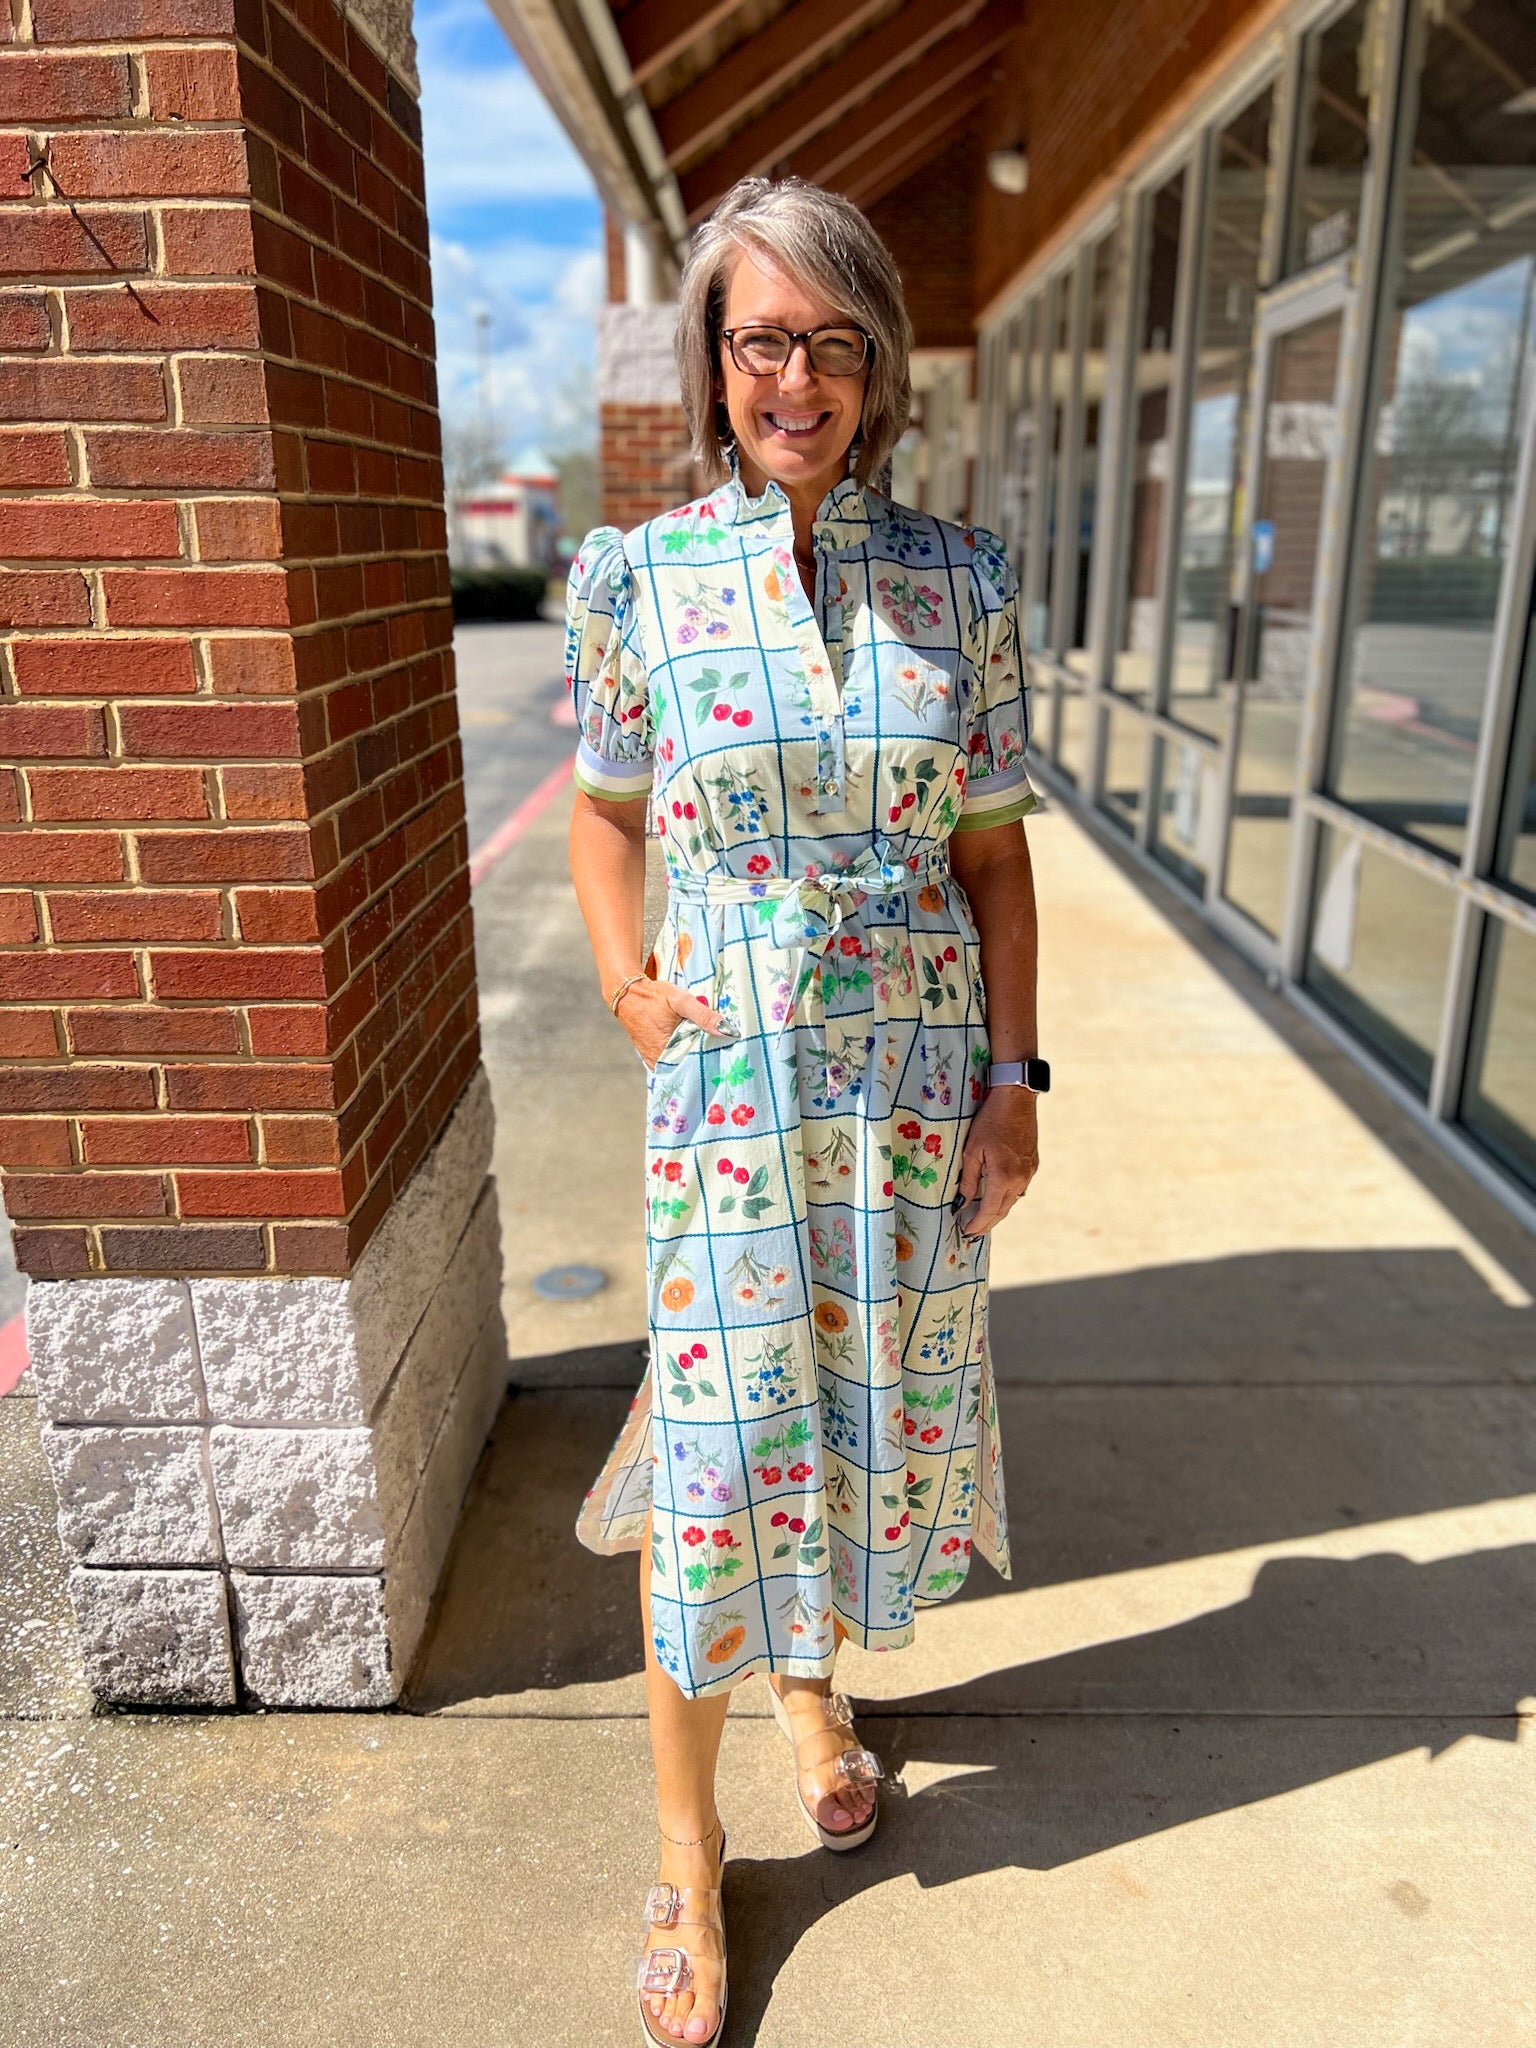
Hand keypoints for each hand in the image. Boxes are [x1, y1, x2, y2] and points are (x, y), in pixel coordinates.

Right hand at [616, 976, 731, 1069]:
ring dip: (695, 1057)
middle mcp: (659, 1062)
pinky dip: (684, 1054)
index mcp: (667, 1053)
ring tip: (712, 1049)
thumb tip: (729, 1031)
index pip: (698, 1066)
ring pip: (682, 1064)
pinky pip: (673, 1060)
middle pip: (690, 1067)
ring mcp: (655, 1061)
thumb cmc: (653, 996)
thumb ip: (704, 1015)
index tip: (729, 1057)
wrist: (627, 994)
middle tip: (725, 1052)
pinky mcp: (652, 1057)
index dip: (714, 1061)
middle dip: (706, 1060)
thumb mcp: (681, 1001)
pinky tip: (695, 1046)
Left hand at [954, 1087, 1038, 1236]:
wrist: (1017, 1100)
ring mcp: (1029, 1173)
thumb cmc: (990, 1121)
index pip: (988, 1211)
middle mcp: (1020, 1180)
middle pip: (1002, 1211)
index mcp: (1003, 1178)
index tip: (966, 1233)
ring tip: (982, 1219)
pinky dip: (1006, 1197)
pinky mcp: (1033, 1165)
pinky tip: (996, 1197)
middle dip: (987, 1224)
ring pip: (1011, 1201)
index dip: (977, 1224)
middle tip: (972, 1233)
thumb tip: (961, 1203)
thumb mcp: (972, 1150)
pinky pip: (1019, 1188)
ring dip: (997, 1212)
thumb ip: (967, 1180)